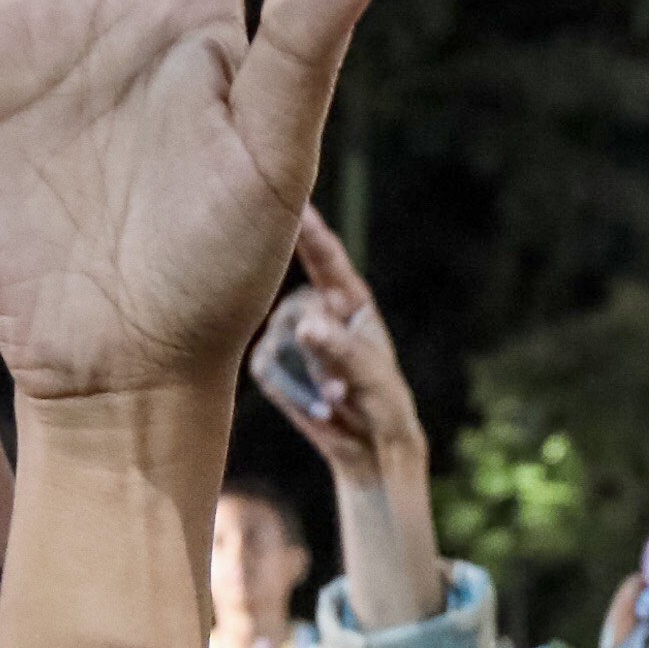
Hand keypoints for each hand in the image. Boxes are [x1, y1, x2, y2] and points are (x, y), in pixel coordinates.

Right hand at [246, 207, 426, 479]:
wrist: (370, 445)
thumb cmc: (383, 403)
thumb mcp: (372, 377)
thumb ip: (341, 349)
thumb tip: (306, 325)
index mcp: (351, 301)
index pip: (326, 259)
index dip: (308, 230)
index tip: (290, 202)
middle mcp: (318, 309)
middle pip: (293, 302)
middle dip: (306, 336)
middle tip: (337, 378)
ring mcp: (294, 335)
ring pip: (278, 336)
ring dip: (305, 372)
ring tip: (336, 397)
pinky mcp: (275, 362)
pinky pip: (266, 364)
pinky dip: (290, 389)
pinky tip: (316, 405)